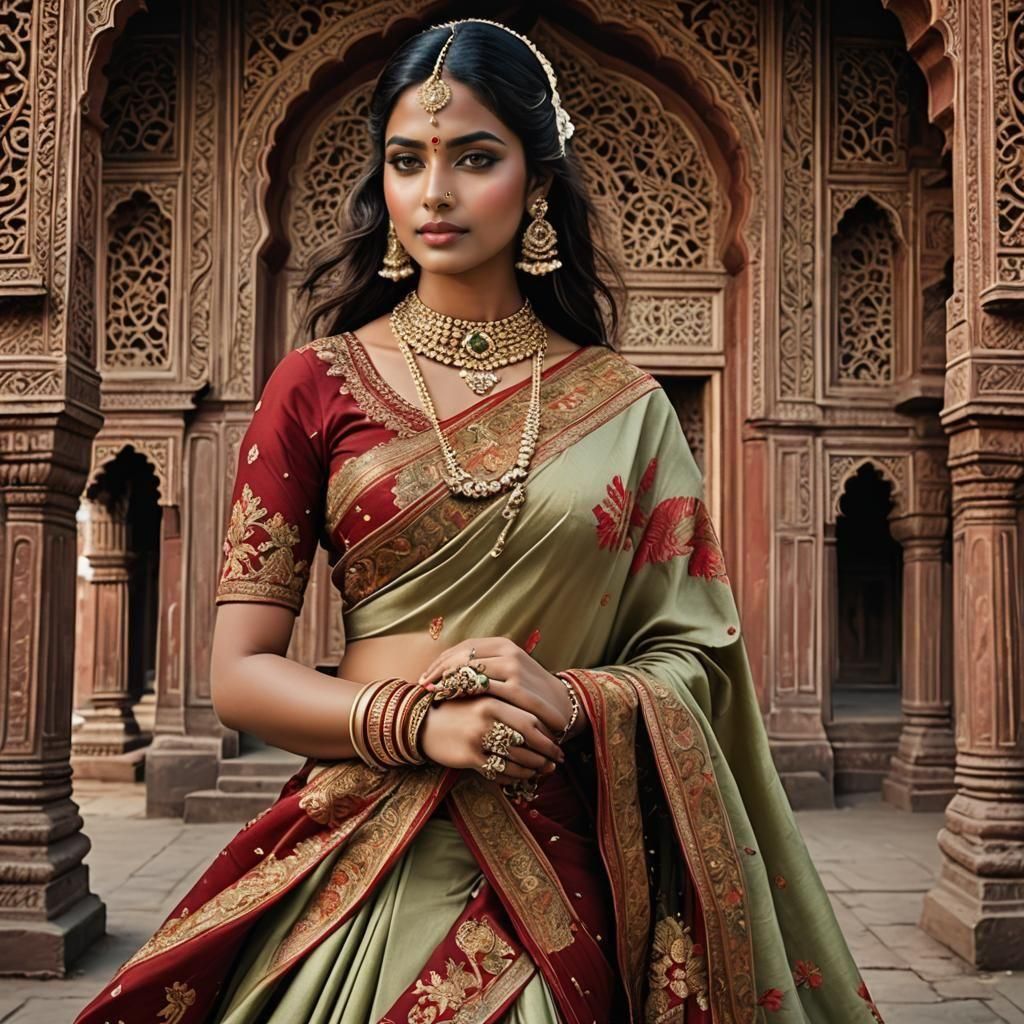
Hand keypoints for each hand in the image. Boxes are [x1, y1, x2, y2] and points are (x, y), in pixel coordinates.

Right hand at [418, 695, 563, 779]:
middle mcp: (487, 718)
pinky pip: (500, 771)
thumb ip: (504, 703)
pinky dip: (515, 776)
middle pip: (527, 738)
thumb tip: (537, 720)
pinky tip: (523, 776)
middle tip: (558, 758)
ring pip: (516, 757)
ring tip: (544, 769)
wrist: (422, 723)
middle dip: (546, 750)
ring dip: (534, 766)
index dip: (547, 731)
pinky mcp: (470, 757)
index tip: (559, 738)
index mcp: (493, 699)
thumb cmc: (456, 710)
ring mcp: (478, 738)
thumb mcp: (480, 698)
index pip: (530, 717)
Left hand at [419, 636, 586, 740]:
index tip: (425, 676)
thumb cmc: (530, 692)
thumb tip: (449, 672)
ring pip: (468, 669)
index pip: (463, 649)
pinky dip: (461, 692)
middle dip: (438, 671)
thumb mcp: (508, 672)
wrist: (563, 707)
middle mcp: (507, 652)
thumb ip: (484, 667)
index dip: (440, 662)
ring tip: (432, 693)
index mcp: (503, 644)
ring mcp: (512, 668)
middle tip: (422, 686)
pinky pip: (480, 687)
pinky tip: (450, 700)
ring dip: (445, 681)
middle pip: (461, 657)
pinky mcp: (516, 687)